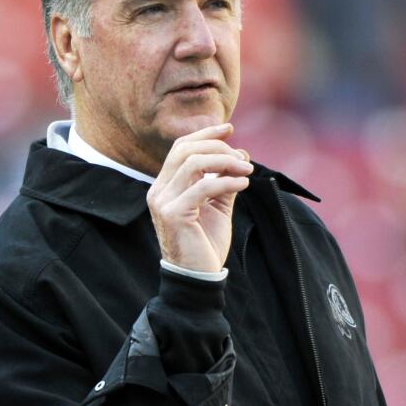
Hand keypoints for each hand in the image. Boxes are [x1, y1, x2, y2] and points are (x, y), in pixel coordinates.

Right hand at [146, 123, 252, 272]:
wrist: (198, 278)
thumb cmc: (205, 244)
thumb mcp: (217, 207)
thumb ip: (224, 181)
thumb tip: (240, 155)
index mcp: (165, 186)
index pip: (180, 148)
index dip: (205, 134)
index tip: (229, 128)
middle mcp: (159, 191)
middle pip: (185, 150)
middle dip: (218, 147)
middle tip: (243, 158)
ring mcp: (163, 202)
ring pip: (193, 163)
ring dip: (225, 162)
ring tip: (247, 170)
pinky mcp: (173, 214)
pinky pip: (203, 187)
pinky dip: (227, 181)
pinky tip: (243, 183)